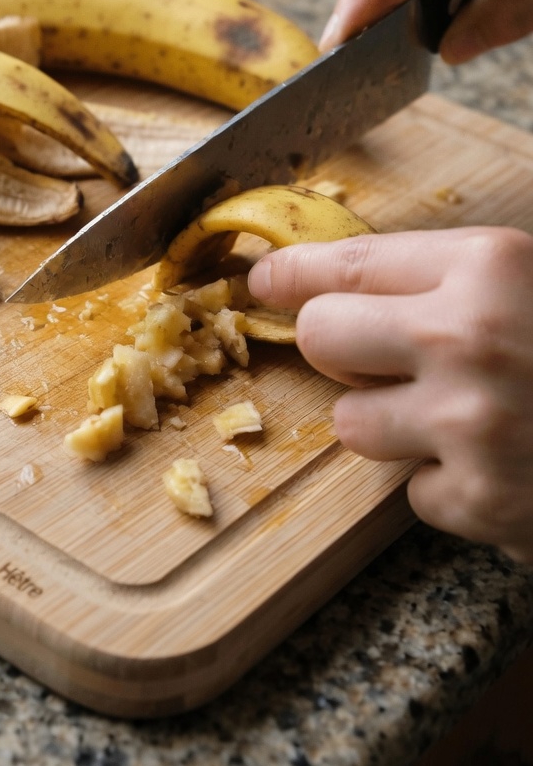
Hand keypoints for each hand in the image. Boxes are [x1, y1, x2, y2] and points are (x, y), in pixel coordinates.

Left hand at [248, 227, 532, 562]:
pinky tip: (503, 468)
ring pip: (352, 424)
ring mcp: (469, 426)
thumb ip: (461, 275)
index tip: (261, 279)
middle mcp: (467, 339)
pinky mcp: (480, 503)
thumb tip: (353, 280)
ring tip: (465, 418)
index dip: (291, 272)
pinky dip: (447, 486)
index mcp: (489, 267)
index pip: (345, 262)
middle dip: (340, 347)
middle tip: (376, 355)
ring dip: (392, 424)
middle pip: (321, 337)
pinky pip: (412, 492)